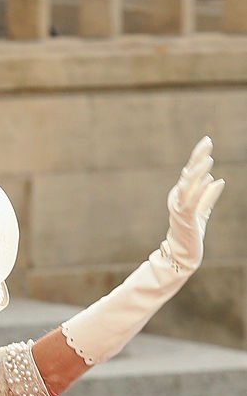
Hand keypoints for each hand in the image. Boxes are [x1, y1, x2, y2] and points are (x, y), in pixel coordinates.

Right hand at [160, 136, 224, 274]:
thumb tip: (217, 180)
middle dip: (198, 156)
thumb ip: (209, 196)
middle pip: (188, 173)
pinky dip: (199, 189)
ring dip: (198, 171)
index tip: (207, 142)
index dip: (198, 156)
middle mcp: (178, 198)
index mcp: (182, 194)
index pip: (190, 171)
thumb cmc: (191, 233)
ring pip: (188, 184)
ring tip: (208, 158)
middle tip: (207, 141)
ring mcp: (180, 207)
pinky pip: (191, 201)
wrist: (183, 254)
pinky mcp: (185, 217)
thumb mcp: (203, 211)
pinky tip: (207, 178)